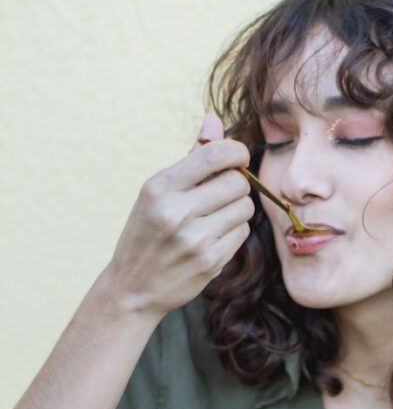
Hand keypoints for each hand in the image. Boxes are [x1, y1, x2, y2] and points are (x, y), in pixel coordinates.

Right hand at [103, 113, 253, 319]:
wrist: (132, 288)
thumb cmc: (146, 233)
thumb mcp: (157, 193)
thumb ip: (190, 157)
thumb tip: (214, 120)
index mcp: (159, 188)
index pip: (215, 155)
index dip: (237, 152)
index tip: (237, 157)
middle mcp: (175, 212)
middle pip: (237, 181)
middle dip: (237, 184)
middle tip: (223, 193)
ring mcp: (194, 239)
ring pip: (244, 207)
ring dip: (238, 209)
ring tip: (217, 216)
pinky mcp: (210, 262)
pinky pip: (242, 233)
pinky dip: (234, 232)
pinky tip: (215, 237)